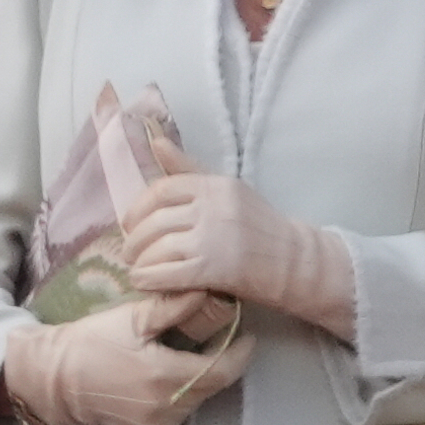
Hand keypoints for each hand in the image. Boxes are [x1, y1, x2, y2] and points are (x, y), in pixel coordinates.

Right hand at [0, 294, 252, 424]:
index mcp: (166, 376)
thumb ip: (173, 308)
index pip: (223, 370)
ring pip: (195, 401)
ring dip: (196, 381)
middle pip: (210, 386)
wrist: (53, 379)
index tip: (246, 336)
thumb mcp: (131, 319)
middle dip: (215, 364)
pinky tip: (158, 382)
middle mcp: (167, 408)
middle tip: (209, 341)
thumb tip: (209, 293)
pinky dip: (176, 398)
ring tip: (180, 359)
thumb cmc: (91, 343)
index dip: (240, 354)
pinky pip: (176, 415)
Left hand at [124, 174, 354, 333]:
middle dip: (134, 241)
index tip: (129, 224)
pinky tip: (144, 282)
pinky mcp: (216, 268)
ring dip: (140, 263)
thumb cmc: (258, 226)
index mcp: (214, 185)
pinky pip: (169, 273)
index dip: (137, 209)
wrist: (296, 262)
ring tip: (136, 269)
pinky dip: (149, 279)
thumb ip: (188, 169)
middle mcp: (213, 207)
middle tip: (129, 253)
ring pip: (158, 248)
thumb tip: (155, 141)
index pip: (161, 190)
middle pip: (155, 222)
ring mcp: (214, 237)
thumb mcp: (227, 190)